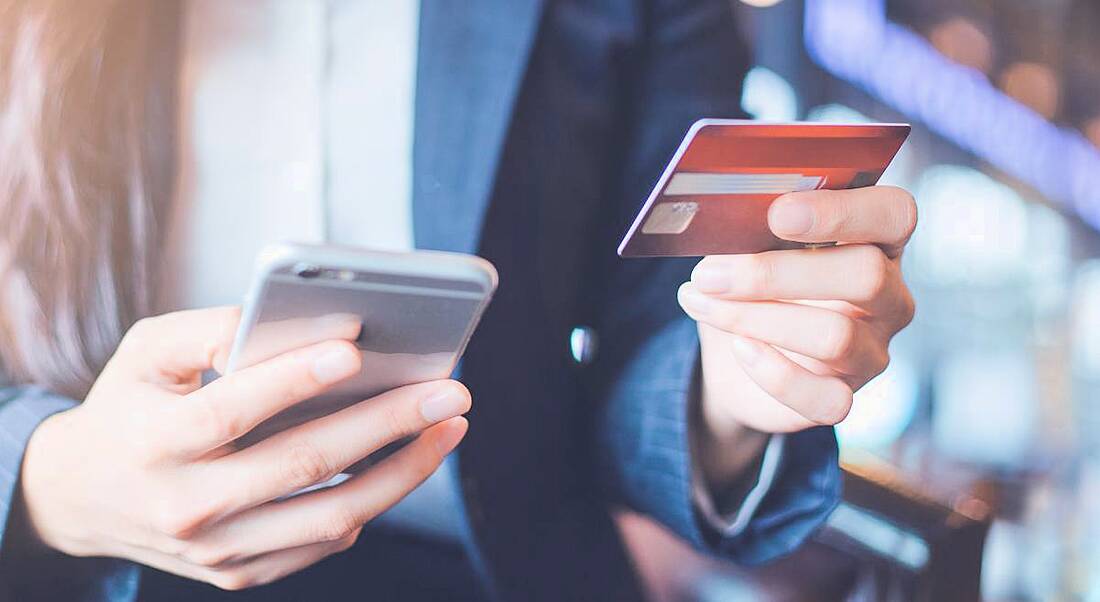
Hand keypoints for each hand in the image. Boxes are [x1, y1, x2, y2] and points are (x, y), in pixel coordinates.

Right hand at [19, 307, 469, 590]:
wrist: (80, 498)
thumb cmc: (127, 409)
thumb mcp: (145, 354)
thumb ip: (210, 330)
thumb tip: (284, 316)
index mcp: (154, 441)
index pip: (233, 409)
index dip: (294, 378)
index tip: (356, 346)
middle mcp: (186, 504)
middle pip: (302, 463)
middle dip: (387, 422)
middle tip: (449, 390)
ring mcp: (216, 549)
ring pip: (330, 515)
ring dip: (403, 471)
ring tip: (449, 426)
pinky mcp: (239, 573)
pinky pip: (322, 542)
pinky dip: (373, 502)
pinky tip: (406, 461)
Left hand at [679, 187, 916, 486]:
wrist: (732, 358)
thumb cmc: (752, 285)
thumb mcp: (752, 246)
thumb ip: (756, 227)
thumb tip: (729, 218)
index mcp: (876, 241)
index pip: (893, 215)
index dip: (843, 212)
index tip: (780, 215)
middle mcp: (888, 297)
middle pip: (866, 275)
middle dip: (777, 273)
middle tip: (710, 274)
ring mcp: (872, 352)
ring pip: (836, 336)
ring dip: (755, 318)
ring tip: (701, 302)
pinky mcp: (843, 398)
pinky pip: (824, 398)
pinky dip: (774, 373)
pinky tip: (738, 348)